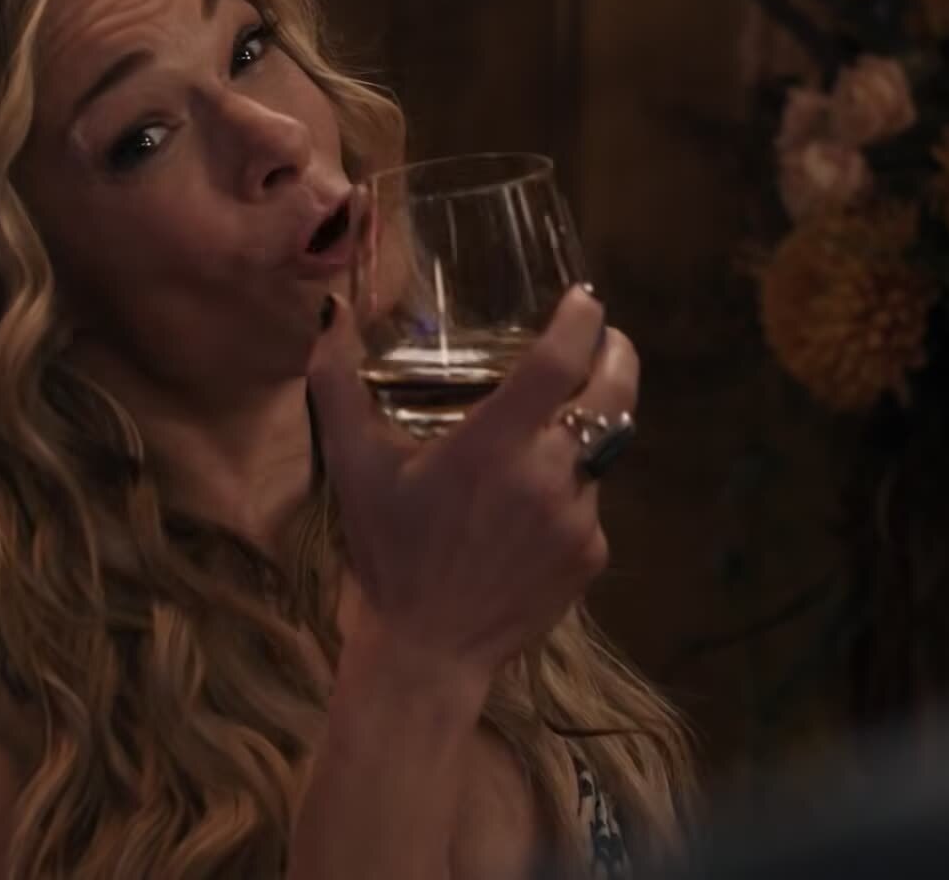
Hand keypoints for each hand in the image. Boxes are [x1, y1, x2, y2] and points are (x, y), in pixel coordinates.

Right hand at [307, 286, 638, 692]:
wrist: (428, 650)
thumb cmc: (388, 552)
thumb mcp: (355, 468)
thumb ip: (338, 384)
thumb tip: (331, 313)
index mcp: (492, 446)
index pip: (558, 361)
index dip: (580, 320)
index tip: (584, 298)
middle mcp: (546, 477)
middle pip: (611, 394)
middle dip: (617, 353)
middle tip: (606, 337)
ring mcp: (577, 518)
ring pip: (601, 450)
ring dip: (583, 432)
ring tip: (550, 433)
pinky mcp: (591, 554)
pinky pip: (593, 501)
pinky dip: (572, 489)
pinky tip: (533, 507)